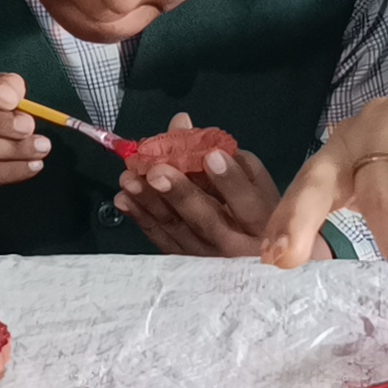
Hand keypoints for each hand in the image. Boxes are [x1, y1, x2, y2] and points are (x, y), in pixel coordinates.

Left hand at [114, 112, 308, 257]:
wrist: (252, 260)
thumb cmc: (257, 212)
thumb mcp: (255, 183)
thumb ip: (227, 156)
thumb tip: (183, 124)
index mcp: (262, 223)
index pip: (248, 204)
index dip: (231, 181)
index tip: (211, 156)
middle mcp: (234, 245)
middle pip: (207, 221)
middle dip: (181, 194)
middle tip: (157, 172)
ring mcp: (206, 258)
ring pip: (177, 230)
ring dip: (150, 203)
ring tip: (130, 179)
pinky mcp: (184, 262)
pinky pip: (160, 239)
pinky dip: (141, 218)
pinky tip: (125, 199)